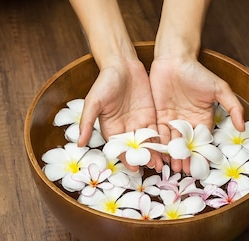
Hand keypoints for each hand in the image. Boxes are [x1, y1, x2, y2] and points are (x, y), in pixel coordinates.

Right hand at [78, 57, 163, 171]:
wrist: (121, 64)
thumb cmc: (104, 81)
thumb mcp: (93, 102)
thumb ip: (86, 122)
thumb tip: (77, 143)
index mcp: (111, 129)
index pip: (119, 148)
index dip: (126, 159)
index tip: (134, 168)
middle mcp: (125, 129)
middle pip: (136, 148)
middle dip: (145, 158)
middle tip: (154, 167)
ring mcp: (139, 123)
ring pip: (148, 142)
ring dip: (156, 152)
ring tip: (164, 162)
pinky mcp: (151, 116)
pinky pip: (158, 131)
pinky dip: (163, 140)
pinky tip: (171, 148)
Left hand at [149, 56, 243, 173]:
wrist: (174, 59)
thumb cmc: (198, 72)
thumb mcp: (220, 89)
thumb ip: (233, 107)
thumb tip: (243, 127)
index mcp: (203, 118)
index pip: (202, 141)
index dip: (201, 154)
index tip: (200, 166)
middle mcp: (188, 122)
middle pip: (186, 145)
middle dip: (185, 158)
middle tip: (182, 171)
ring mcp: (173, 120)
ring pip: (172, 142)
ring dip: (172, 155)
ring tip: (171, 168)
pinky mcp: (159, 116)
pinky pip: (159, 133)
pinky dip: (159, 144)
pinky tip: (159, 155)